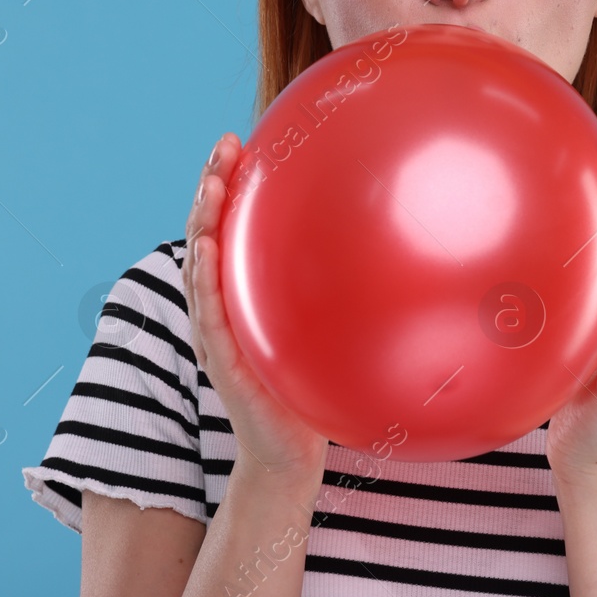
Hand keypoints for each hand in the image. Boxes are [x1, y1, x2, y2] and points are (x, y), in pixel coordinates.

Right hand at [184, 132, 328, 479]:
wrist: (291, 454)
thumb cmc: (314, 388)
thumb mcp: (326, 329)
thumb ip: (342, 290)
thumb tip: (396, 244)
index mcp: (244, 297)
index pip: (232, 229)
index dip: (231, 186)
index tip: (241, 141)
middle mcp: (224, 309)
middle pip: (208, 235)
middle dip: (211, 187)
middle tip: (224, 144)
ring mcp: (218, 333)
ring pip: (201, 267)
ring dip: (202, 221)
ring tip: (210, 182)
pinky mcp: (224, 361)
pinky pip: (210, 315)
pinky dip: (204, 279)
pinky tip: (208, 248)